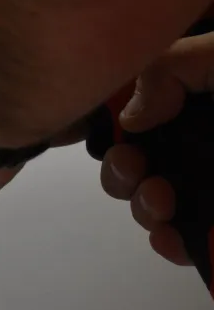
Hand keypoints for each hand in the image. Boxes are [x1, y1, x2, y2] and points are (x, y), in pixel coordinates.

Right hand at [99, 32, 213, 265]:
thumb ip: (173, 67)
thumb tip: (133, 116)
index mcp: (192, 98)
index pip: (134, 106)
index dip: (107, 119)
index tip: (105, 130)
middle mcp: (193, 140)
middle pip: (134, 157)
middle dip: (120, 169)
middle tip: (136, 167)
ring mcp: (206, 181)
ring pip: (150, 200)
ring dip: (141, 205)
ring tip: (162, 200)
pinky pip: (181, 238)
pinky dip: (168, 243)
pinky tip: (172, 237)